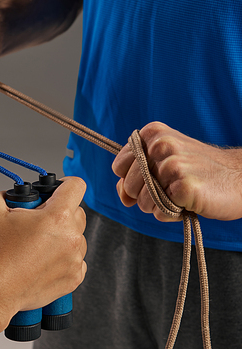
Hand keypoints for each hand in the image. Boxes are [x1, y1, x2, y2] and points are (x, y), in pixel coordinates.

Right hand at [0, 177, 86, 317]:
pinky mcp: (74, 278)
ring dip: (63, 237)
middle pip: (77, 212)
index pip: (76, 186)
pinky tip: (43, 262)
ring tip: (38, 246)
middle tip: (37, 222)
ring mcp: (75, 260)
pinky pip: (76, 260)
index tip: (55, 191)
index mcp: (57, 216)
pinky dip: (63, 258)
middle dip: (60, 212)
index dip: (64, 184)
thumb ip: (5, 194)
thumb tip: (12, 195)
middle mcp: (72, 237)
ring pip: (77, 238)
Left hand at [112, 121, 241, 220]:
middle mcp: (160, 145)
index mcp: (153, 134)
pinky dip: (172, 215)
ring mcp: (172, 165)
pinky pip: (160, 213)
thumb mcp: (164, 164)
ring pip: (142, 203)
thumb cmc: (199, 173)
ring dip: (160, 207)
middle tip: (172, 189)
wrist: (241, 178)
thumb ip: (134, 176)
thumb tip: (122, 194)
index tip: (154, 179)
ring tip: (182, 195)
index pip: (118, 167)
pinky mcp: (184, 186)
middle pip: (127, 187)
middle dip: (146, 197)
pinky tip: (189, 202)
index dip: (131, 180)